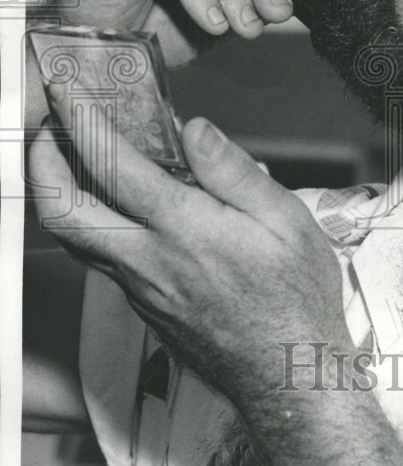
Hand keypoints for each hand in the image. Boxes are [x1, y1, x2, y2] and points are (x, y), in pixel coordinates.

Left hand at [28, 86, 349, 404]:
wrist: (288, 374)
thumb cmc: (296, 298)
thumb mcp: (287, 220)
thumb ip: (233, 172)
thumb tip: (194, 129)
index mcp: (184, 230)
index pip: (112, 166)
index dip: (80, 121)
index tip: (65, 91)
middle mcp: (148, 260)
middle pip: (62, 211)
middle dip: (42, 161)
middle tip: (51, 127)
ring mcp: (140, 288)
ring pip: (77, 238)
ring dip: (62, 191)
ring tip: (76, 157)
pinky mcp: (146, 306)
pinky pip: (104, 259)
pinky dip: (95, 220)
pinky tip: (123, 206)